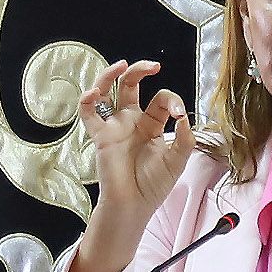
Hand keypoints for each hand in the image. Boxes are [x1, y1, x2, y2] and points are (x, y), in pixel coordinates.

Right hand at [79, 59, 195, 226]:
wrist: (135, 205)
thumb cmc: (154, 185)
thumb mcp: (178, 159)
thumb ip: (185, 137)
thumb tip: (184, 117)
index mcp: (152, 124)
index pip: (160, 99)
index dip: (171, 101)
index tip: (179, 113)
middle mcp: (131, 121)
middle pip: (131, 85)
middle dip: (139, 70)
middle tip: (153, 66)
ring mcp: (115, 126)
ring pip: (107, 92)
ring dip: (109, 75)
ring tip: (120, 66)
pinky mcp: (101, 136)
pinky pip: (88, 114)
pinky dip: (87, 101)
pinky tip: (93, 94)